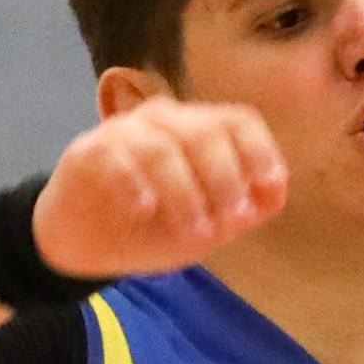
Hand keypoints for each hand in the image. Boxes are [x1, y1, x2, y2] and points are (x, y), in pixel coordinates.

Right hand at [31, 99, 290, 283]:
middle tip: (230, 222)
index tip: (267, 186)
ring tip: (194, 234)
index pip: (238, 121)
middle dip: (225, 179)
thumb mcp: (211, 225)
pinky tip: (144, 207)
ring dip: (185, 192)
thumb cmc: (157, 225)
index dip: (260, 150)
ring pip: (162, 146)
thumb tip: (275, 190)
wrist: (89, 242)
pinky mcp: (88, 152)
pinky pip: (113, 155)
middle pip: (204, 131)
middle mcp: (165, 122)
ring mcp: (124, 132)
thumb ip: (245, 208)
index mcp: (201, 132)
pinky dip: (133, 181)